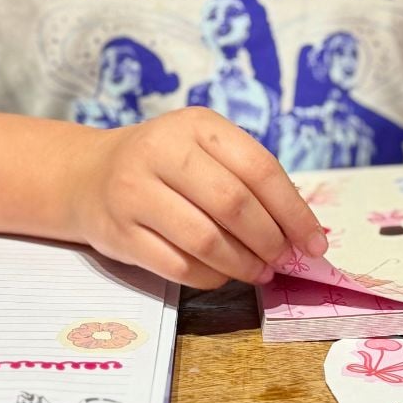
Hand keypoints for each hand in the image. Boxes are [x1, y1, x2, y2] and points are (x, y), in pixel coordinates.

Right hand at [67, 107, 327, 288]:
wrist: (88, 176)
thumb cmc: (163, 165)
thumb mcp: (203, 148)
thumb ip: (248, 180)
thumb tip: (301, 233)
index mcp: (195, 125)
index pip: (258, 168)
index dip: (293, 211)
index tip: (314, 243)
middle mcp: (160, 152)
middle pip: (232, 204)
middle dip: (270, 240)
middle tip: (284, 260)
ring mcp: (134, 194)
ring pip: (205, 240)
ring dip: (242, 264)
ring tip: (259, 271)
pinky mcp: (120, 235)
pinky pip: (178, 267)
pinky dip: (211, 277)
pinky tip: (223, 275)